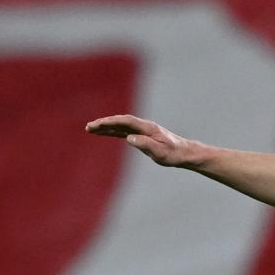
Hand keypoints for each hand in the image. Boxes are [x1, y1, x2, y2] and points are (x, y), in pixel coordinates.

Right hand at [84, 114, 200, 166]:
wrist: (184, 153)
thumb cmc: (174, 154)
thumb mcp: (160, 152)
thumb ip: (145, 144)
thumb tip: (129, 138)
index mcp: (147, 128)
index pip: (125, 121)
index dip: (111, 122)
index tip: (98, 124)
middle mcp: (143, 126)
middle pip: (120, 121)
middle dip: (104, 123)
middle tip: (89, 127)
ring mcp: (142, 130)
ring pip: (120, 126)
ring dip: (105, 127)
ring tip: (90, 129)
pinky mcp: (141, 136)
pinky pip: (123, 131)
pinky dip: (112, 132)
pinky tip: (103, 133)